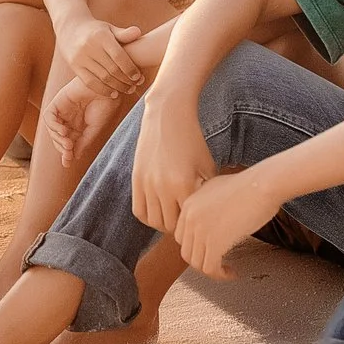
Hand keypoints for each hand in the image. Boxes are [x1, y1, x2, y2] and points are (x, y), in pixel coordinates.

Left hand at [45, 77, 120, 166]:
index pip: (67, 143)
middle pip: (57, 138)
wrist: (108, 88)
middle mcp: (69, 119)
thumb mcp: (94, 129)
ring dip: (58, 139)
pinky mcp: (58, 102)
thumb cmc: (105, 106)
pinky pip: (48, 116)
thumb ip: (82, 143)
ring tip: (68, 143)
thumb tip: (72, 158)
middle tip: (69, 151)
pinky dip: (53, 126)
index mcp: (79, 126)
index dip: (66, 153)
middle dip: (61, 147)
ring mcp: (63, 111)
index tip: (68, 163)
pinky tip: (63, 131)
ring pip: (51, 129)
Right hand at [62, 21, 144, 99]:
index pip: (118, 56)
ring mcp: (80, 57)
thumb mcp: (109, 28)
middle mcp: (89, 47)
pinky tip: (113, 93)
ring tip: (127, 90)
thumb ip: (123, 34)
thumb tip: (138, 33)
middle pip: (112, 69)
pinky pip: (90, 82)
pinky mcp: (74, 66)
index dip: (130, 68)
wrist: (69, 27)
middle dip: (126, 80)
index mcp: (101, 36)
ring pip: (102, 78)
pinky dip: (103, 90)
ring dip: (117, 87)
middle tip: (135, 85)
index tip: (138, 77)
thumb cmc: (95, 30)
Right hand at [130, 93, 214, 235]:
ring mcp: (147, 184)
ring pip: (153, 221)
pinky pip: (139, 210)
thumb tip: (207, 215)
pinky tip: (159, 210)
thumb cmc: (192, 141)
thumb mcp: (207, 167)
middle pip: (170, 226)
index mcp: (184, 185)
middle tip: (187, 221)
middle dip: (179, 226)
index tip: (200, 221)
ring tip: (173, 216)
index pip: (188, 221)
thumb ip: (205, 193)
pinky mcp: (136, 179)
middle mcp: (163, 187)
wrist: (167, 117)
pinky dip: (149, 216)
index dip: (194, 224)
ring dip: (164, 223)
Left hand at [173, 169, 284, 279]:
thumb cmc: (249, 185)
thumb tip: (210, 220)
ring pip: (196, 263)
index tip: (210, 251)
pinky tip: (233, 272)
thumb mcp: (216, 189)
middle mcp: (189, 218)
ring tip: (227, 270)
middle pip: (187, 251)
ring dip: (212, 270)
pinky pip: (210, 269)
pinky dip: (221, 275)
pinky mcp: (215, 242)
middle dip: (202, 260)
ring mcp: (200, 231)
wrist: (262, 185)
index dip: (196, 247)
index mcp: (188, 205)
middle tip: (218, 262)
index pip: (181, 236)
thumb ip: (205, 204)